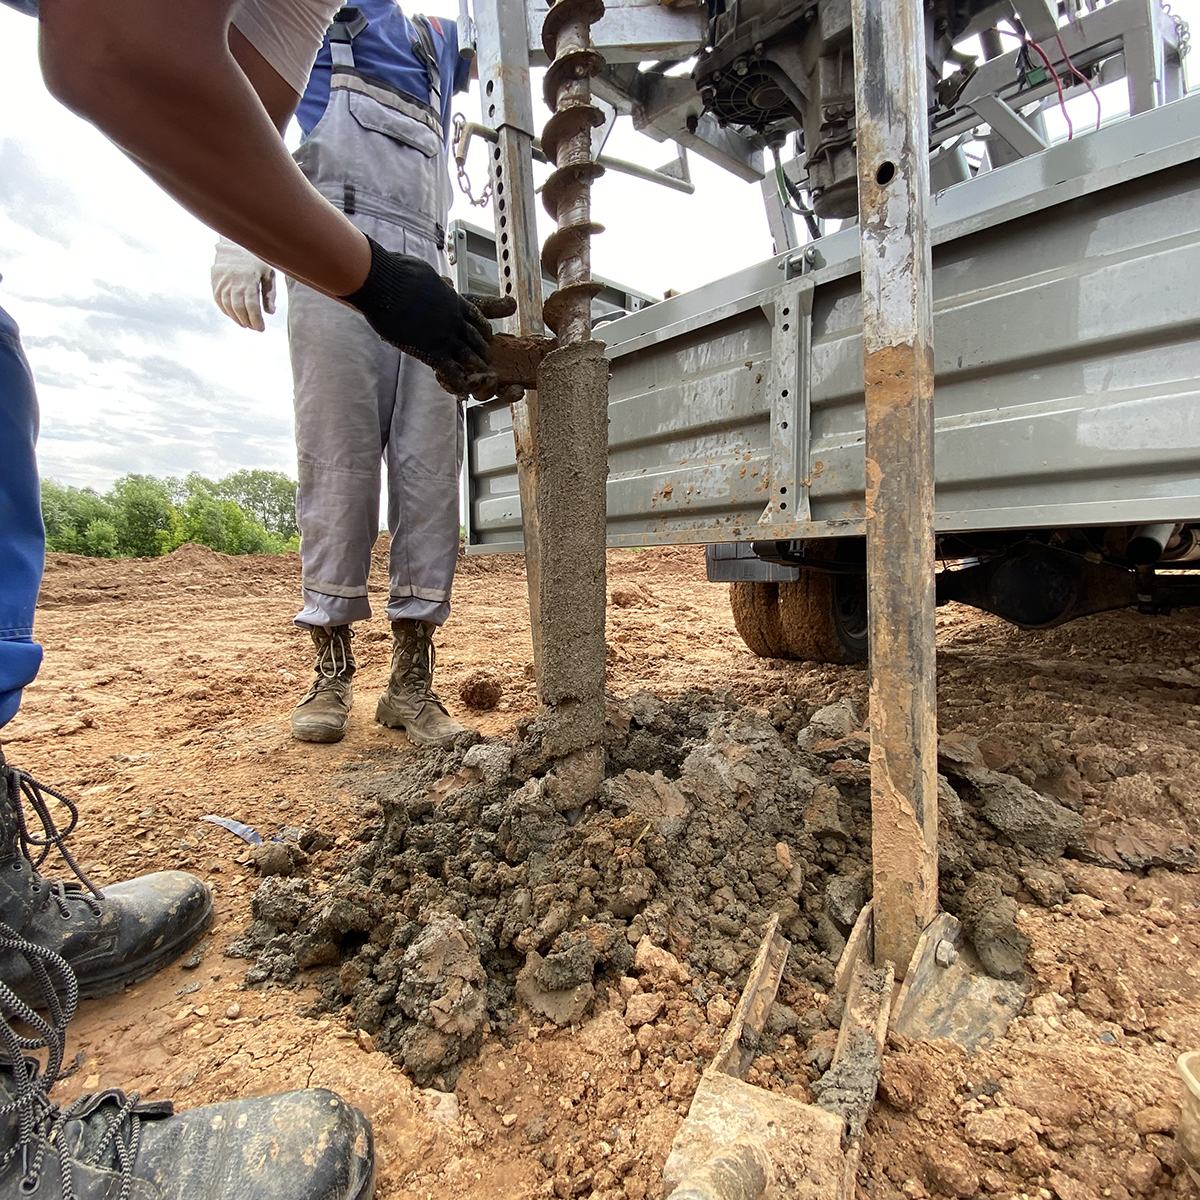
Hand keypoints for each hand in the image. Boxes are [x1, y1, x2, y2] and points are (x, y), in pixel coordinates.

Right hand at [211, 238, 275, 331]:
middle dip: (247, 321)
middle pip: (238, 308)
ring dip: (236, 317)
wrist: (236, 240)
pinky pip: (218, 299)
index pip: (252, 306)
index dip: (256, 320)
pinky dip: (225, 310)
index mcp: (249, 279)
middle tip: (254, 328)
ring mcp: (222, 279)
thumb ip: (269, 294)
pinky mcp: (214, 278)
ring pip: (227, 305)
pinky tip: (233, 315)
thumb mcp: (268, 274)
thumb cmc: (258, 258)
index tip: (261, 329)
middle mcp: (233, 280)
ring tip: (245, 324)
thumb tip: (269, 313)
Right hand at [341, 237, 506, 392]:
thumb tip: (443, 282)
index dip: (482, 326)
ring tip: (481, 375)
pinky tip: (463, 393)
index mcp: (453, 300)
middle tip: (487, 358)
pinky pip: (450, 371)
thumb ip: (436, 283)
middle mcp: (454, 320)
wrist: (387, 284)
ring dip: (476, 366)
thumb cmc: (399, 273)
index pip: (475, 316)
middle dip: (482, 349)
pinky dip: (458, 383)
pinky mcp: (432, 351)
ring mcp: (445, 337)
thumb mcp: (426, 274)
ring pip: (469, 356)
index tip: (487, 334)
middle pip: (476, 338)